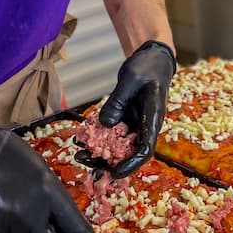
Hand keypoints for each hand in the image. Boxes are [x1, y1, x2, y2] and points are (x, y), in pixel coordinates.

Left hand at [78, 40, 175, 177]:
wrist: (152, 60)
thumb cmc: (147, 68)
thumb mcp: (131, 79)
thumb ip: (118, 101)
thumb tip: (105, 123)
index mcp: (153, 119)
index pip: (145, 149)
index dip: (131, 164)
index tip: (114, 172)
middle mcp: (144, 127)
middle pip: (128, 153)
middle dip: (107, 163)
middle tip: (85, 162)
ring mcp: (134, 125)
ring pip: (118, 147)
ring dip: (99, 154)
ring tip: (79, 155)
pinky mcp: (125, 121)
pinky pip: (111, 135)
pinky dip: (96, 140)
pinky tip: (81, 140)